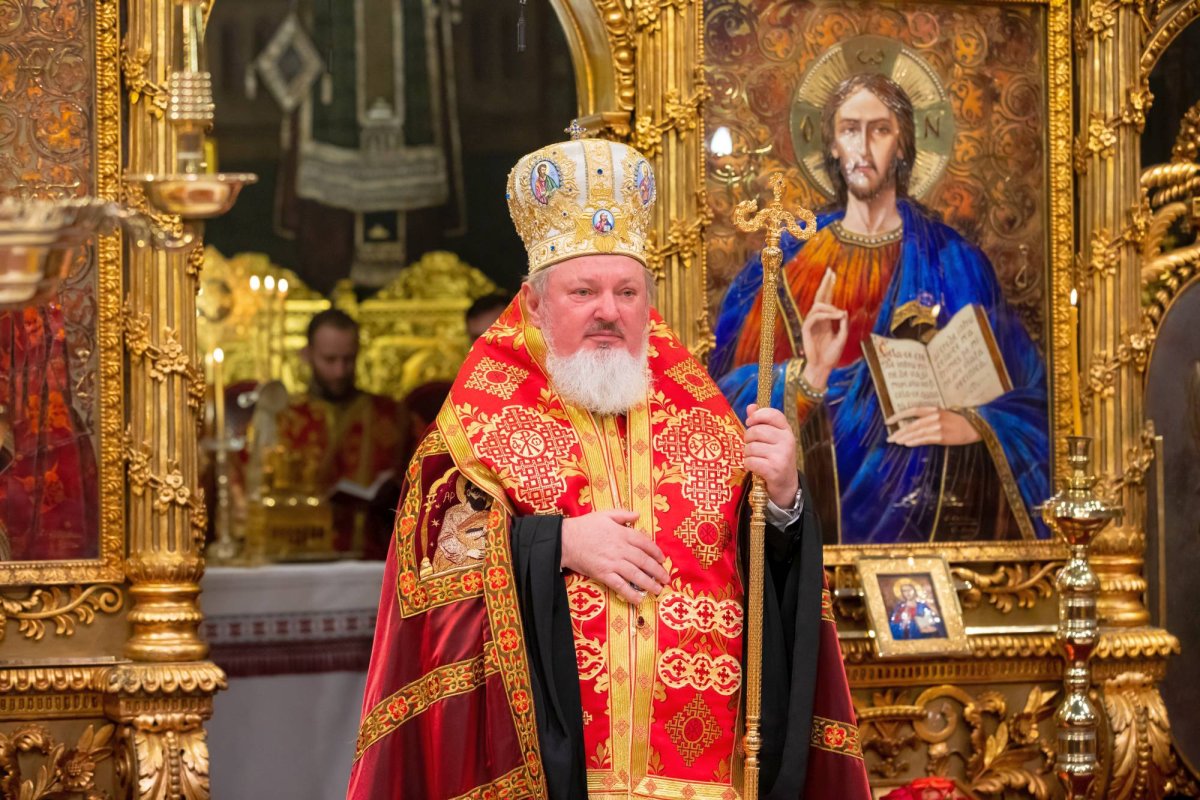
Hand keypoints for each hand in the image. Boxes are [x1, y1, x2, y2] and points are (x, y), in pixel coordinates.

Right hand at [560, 509, 668, 604]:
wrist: (565, 540)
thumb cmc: (585, 526)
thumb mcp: (605, 514)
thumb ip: (623, 514)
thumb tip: (638, 515)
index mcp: (623, 533)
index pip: (645, 543)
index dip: (656, 552)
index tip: (663, 559)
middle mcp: (621, 549)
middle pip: (644, 561)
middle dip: (658, 571)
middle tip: (666, 578)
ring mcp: (613, 563)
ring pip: (636, 575)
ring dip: (649, 583)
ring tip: (658, 589)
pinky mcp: (604, 574)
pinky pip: (620, 586)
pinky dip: (631, 593)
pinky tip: (639, 599)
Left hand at [744, 404, 799, 507]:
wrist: (786, 485)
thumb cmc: (776, 458)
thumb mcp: (773, 439)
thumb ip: (761, 422)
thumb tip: (751, 406)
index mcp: (787, 431)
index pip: (773, 414)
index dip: (757, 415)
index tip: (750, 422)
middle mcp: (787, 441)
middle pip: (756, 430)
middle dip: (748, 439)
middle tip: (752, 446)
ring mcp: (782, 456)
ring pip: (751, 447)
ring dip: (748, 454)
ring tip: (756, 458)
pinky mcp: (774, 470)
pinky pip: (750, 461)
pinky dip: (748, 465)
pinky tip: (755, 467)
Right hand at [800, 269, 848, 390]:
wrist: (823, 366)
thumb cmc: (832, 355)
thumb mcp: (842, 337)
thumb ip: (843, 324)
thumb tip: (844, 310)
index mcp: (826, 320)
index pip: (827, 299)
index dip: (829, 286)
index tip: (833, 274)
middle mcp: (818, 319)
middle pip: (820, 297)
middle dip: (825, 284)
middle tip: (830, 271)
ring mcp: (811, 323)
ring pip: (818, 307)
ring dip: (831, 307)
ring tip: (840, 313)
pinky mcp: (806, 329)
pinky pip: (815, 317)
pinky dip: (826, 314)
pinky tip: (836, 315)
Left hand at [886, 407, 981, 446]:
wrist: (976, 427)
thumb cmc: (959, 422)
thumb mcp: (944, 415)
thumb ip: (930, 417)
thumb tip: (913, 425)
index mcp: (934, 409)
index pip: (912, 410)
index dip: (899, 415)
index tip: (888, 421)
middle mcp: (935, 417)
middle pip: (912, 424)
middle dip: (899, 431)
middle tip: (889, 437)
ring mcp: (938, 427)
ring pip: (917, 432)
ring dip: (904, 438)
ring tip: (896, 442)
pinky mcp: (942, 437)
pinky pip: (925, 440)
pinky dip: (915, 442)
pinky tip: (907, 444)